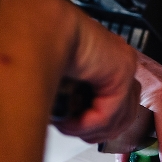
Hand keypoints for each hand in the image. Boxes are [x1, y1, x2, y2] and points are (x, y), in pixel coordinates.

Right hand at [49, 13, 139, 143]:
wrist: (37, 28)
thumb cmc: (39, 50)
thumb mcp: (62, 87)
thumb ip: (76, 104)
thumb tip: (74, 128)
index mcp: (108, 63)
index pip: (120, 107)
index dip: (100, 127)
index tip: (79, 132)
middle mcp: (119, 63)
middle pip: (124, 116)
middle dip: (97, 132)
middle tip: (72, 131)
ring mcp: (124, 66)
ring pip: (118, 119)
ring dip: (89, 130)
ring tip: (66, 127)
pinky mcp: (122, 71)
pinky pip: (108, 113)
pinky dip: (86, 124)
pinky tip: (68, 122)